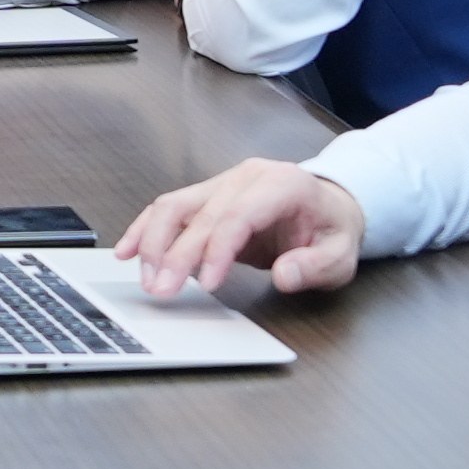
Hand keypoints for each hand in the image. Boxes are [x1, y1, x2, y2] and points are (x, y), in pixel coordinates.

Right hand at [118, 158, 363, 298]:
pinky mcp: (209, 196)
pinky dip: (146, 229)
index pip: (239, 214)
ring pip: (175, 205)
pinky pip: (171, 208)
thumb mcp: (340, 255)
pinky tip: (128, 251)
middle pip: (200, 212)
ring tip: (146, 278)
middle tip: (161, 290)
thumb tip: (284, 275)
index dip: (217, 250)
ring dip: (153, 242)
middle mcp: (247, 177)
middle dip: (176, 254)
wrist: (330, 207)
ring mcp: (224, 183)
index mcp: (282, 185)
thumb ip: (315, 266)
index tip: (206, 283)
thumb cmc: (331, 231)